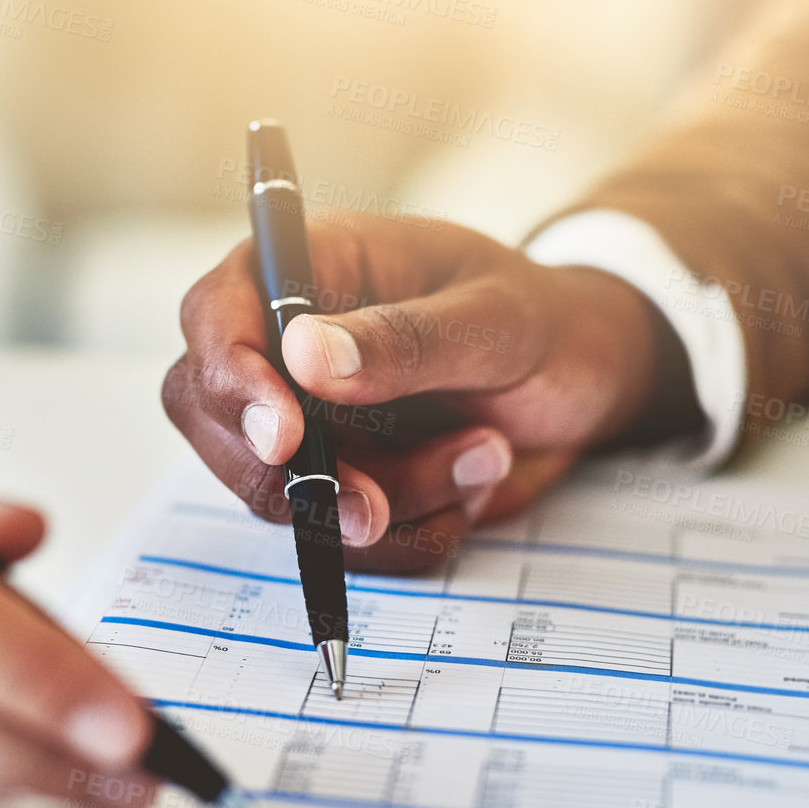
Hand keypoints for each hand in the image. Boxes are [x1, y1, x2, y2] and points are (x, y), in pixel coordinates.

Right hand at [163, 212, 697, 570]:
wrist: (591, 378)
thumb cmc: (545, 320)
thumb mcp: (496, 318)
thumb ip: (405, 337)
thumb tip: (303, 353)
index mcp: (315, 267)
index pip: (217, 315)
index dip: (229, 378)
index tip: (284, 438)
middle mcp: (292, 346)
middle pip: (217, 423)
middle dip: (296, 479)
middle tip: (374, 503)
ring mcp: (312, 421)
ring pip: (289, 496)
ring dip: (391, 501)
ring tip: (486, 452)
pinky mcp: (344, 482)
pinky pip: (349, 540)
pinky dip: (417, 531)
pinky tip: (476, 479)